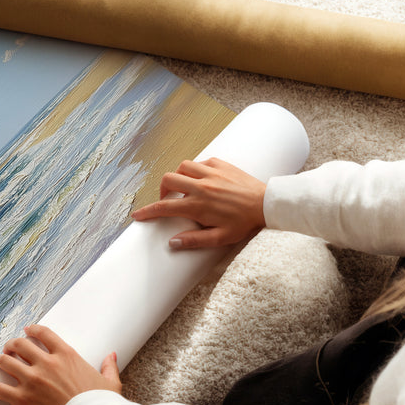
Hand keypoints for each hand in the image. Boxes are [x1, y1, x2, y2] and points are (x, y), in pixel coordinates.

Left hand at [0, 324, 120, 404]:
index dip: (32, 330)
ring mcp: (32, 380)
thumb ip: (108, 366)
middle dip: (12, 345)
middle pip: (20, 345)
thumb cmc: (102, 404)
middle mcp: (46, 363)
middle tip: (8, 348)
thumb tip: (112, 355)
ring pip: (6, 362)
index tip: (27, 331)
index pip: (43, 334)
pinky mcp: (22, 399)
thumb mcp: (110, 382)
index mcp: (66, 355)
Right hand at [131, 157, 265, 249]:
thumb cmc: (245, 223)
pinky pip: (200, 162)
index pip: (164, 207)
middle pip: (168, 180)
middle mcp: (201, 186)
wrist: (267, 204)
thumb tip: (172, 243)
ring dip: (178, 176)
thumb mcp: (220, 238)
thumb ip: (195, 240)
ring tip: (184, 187)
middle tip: (168, 200)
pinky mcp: (221, 164)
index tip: (138, 215)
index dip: (147, 212)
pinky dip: (196, 169)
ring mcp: (211, 173)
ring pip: (182, 166)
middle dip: (162, 190)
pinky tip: (202, 179)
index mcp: (198, 205)